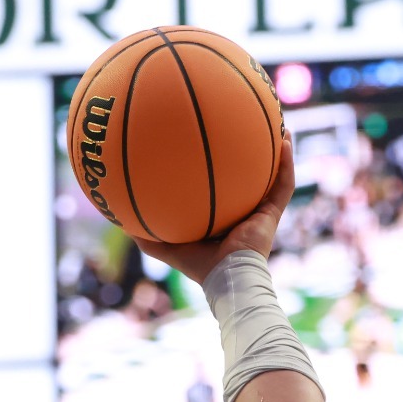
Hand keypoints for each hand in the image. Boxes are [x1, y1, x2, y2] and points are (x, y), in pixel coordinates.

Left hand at [129, 137, 294, 285]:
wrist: (227, 279)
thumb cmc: (196, 264)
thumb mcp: (161, 245)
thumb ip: (141, 230)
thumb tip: (115, 216)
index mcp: (219, 215)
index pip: (218, 184)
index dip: (216, 163)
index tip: (208, 138)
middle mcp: (240, 209)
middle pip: (246, 174)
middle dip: (248, 149)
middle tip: (244, 122)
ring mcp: (259, 212)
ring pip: (271, 174)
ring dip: (276, 149)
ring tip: (278, 122)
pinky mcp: (272, 215)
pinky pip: (284, 184)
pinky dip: (287, 163)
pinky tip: (286, 139)